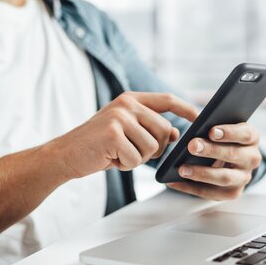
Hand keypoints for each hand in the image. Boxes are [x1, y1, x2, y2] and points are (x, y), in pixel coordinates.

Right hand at [42, 91, 198, 179]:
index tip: (200, 119)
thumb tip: (177, 135)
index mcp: (131, 99)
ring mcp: (119, 117)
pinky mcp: (113, 133)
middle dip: (155, 149)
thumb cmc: (98, 146)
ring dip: (138, 159)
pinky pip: (136, 158)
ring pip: (152, 147)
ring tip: (117, 154)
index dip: (186, 109)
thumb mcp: (125, 131)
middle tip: (132, 152)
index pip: (167, 100)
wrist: (65, 155)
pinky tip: (110, 159)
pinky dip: (125, 165)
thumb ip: (149, 128)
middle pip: (165, 130)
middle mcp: (127, 103)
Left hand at [167, 122, 261, 200]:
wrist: (231, 161)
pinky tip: (175, 181)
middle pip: (233, 154)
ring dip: (202, 173)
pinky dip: (191, 188)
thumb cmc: (222, 139)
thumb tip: (196, 126)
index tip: (211, 131)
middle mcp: (252, 158)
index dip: (229, 132)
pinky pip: (211, 193)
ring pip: (224, 177)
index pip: (245, 134)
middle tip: (192, 146)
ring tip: (182, 169)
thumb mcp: (223, 129)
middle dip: (211, 151)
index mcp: (251, 138)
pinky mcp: (232, 193)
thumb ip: (214, 127)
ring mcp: (243, 178)